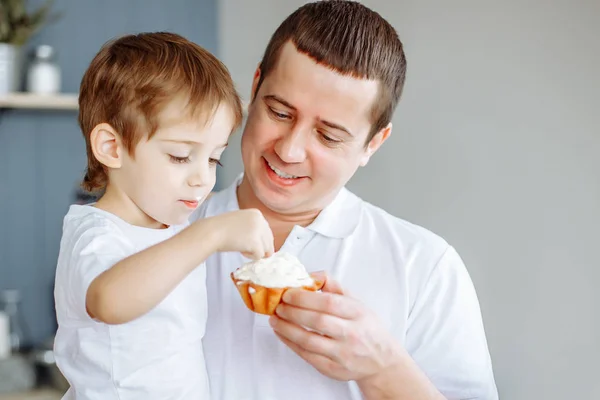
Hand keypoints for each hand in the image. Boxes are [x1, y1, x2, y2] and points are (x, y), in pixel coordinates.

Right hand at [205, 209, 273, 258]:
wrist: (212, 231)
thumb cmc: (221, 228)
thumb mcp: (241, 222)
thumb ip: (253, 228)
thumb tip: (264, 246)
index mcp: (257, 213)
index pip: (267, 231)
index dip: (259, 240)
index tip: (247, 241)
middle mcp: (261, 220)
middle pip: (269, 240)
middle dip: (259, 247)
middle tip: (245, 248)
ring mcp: (259, 231)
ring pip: (266, 249)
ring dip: (255, 252)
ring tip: (241, 248)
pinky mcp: (256, 243)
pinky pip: (259, 255)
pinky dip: (251, 257)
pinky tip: (241, 251)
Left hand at [268, 272, 401, 381]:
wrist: (382, 361)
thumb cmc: (366, 327)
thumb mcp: (357, 303)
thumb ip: (334, 287)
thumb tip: (310, 275)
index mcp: (358, 313)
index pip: (329, 303)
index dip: (305, 298)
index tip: (288, 293)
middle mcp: (352, 334)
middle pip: (317, 321)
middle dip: (293, 312)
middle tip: (278, 305)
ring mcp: (342, 354)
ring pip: (309, 341)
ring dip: (287, 329)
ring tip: (274, 319)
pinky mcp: (333, 369)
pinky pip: (307, 356)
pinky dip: (291, 344)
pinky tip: (282, 333)